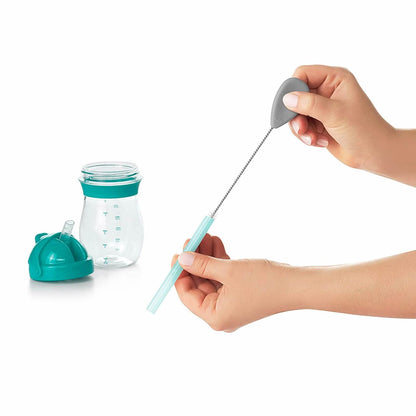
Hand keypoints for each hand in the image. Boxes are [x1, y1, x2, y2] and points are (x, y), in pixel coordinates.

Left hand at [172, 234, 299, 331]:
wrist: (296, 284)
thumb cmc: (265, 282)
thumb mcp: (228, 270)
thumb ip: (202, 264)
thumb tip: (182, 258)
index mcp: (215, 316)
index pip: (187, 295)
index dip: (180, 273)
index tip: (178, 253)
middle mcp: (221, 313)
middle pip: (198, 284)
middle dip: (195, 260)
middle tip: (192, 239)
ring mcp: (231, 303)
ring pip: (210, 277)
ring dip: (207, 256)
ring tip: (204, 236)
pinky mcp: (240, 293)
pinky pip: (223, 276)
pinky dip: (219, 260)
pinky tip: (215, 242)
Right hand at [283, 65, 395, 170]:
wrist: (373, 153)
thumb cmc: (363, 129)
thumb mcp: (334, 114)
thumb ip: (309, 104)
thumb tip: (287, 98)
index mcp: (335, 79)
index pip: (303, 74)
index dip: (293, 89)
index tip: (289, 107)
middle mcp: (327, 90)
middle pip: (296, 95)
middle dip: (296, 115)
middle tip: (301, 129)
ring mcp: (322, 107)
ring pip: (296, 114)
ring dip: (301, 129)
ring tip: (312, 139)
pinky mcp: (319, 123)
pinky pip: (301, 126)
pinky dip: (306, 136)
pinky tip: (319, 142)